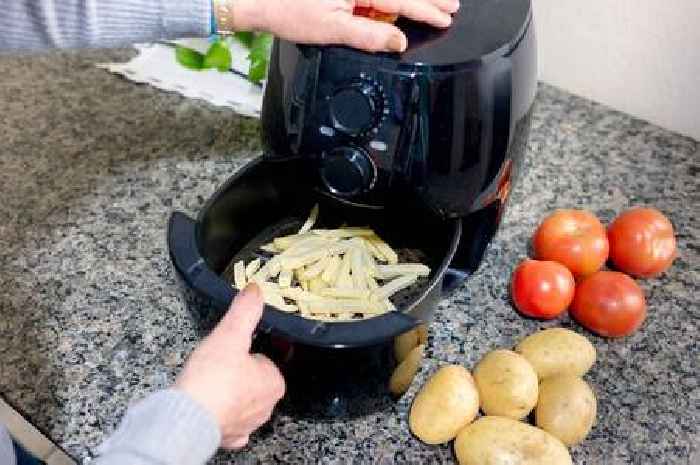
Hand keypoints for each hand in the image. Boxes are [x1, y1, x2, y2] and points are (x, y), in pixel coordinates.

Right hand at [175, 283, 284, 449]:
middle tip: (216, 365)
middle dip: (237, 373)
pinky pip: (229, 422)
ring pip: (241, 401)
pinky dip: (220, 415)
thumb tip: (256, 290)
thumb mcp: (230, 334)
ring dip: (229, 394)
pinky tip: (209, 407)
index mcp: (273, 383)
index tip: (231, 350)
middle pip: (252, 380)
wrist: (187, 417)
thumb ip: (245, 311)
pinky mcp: (229, 437)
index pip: (263, 360)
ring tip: (208, 382)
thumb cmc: (212, 378)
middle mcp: (266, 407)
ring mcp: (247, 424)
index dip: (246, 352)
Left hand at [231, 0, 459, 51]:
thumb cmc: (289, 11)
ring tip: (433, 4)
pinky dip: (388, 3)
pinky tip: (398, 9)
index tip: (446, 17)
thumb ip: (369, 36)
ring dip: (410, 0)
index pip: (402, 1)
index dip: (427, 10)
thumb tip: (398, 41)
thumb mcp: (332, 30)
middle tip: (451, 5)